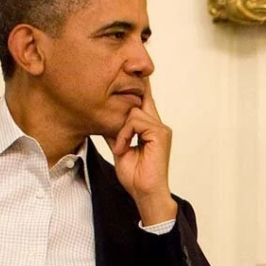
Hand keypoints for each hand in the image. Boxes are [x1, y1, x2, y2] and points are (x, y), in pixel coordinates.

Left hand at [106, 86, 177, 225]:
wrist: (145, 193)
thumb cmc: (135, 177)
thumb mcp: (119, 148)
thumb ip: (116, 132)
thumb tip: (104, 118)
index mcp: (150, 129)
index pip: (144, 101)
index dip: (137, 87)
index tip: (128, 72)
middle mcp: (158, 125)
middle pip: (141, 98)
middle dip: (126, 99)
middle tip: (116, 121)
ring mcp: (161, 128)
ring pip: (134, 111)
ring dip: (121, 130)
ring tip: (120, 148)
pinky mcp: (160, 133)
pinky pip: (135, 121)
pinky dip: (124, 134)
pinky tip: (122, 149)